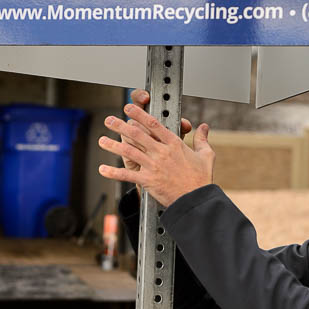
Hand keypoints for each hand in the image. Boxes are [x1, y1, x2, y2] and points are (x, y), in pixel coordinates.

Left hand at [98, 102, 213, 207]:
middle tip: (109, 120)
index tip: (129, 108)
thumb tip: (204, 127)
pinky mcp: (148, 180)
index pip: (154, 124)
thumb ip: (202, 139)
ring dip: (113, 145)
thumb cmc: (201, 180)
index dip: (139, 114)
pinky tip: (103, 169)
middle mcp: (162, 152)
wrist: (196, 201)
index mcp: (174, 144)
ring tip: (102, 140)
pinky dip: (113, 172)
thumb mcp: (206, 156)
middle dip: (120, 125)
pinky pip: (127, 175)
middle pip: (137, 134)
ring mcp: (154, 166)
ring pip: (129, 151)